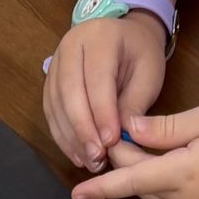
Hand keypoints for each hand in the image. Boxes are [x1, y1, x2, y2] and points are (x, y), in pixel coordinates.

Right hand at [44, 16, 167, 171]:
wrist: (125, 39)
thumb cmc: (140, 55)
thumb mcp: (149, 74)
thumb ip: (134, 103)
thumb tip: (119, 137)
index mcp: (100, 36)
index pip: (97, 78)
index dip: (102, 112)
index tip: (111, 142)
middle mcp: (71, 45)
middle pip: (69, 91)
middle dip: (82, 129)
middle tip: (96, 157)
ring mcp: (56, 63)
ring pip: (56, 104)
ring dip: (71, 138)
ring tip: (89, 161)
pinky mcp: (49, 82)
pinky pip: (51, 113)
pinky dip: (63, 137)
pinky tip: (77, 155)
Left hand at [70, 103, 198, 198]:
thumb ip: (167, 127)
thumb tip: (131, 129)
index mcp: (180, 173)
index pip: (128, 180)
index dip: (99, 185)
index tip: (74, 193)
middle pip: (137, 184)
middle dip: (123, 162)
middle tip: (121, 132)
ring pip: (151, 194)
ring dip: (140, 174)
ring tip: (137, 148)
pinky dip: (157, 183)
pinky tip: (162, 165)